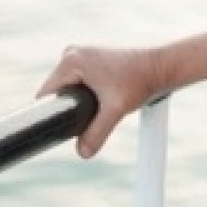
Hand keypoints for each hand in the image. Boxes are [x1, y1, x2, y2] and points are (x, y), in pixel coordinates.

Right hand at [36, 45, 163, 157]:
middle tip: (85, 119)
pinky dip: (82, 94)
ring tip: (94, 109)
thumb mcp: (116, 110)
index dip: (50, 115)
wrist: (161, 67)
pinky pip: (75, 82)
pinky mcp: (90, 59)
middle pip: (55, 93)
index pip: (45, 96)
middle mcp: (72, 53)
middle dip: (65, 109)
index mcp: (71, 60)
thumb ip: (96, 133)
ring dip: (74, 103)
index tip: (61, 128)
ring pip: (65, 89)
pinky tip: (96, 101)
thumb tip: (82, 153)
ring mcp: (81, 54)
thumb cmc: (140, 82)